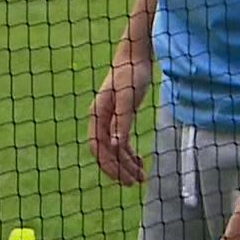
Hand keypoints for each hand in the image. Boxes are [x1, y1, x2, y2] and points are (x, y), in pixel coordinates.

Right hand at [87, 46, 152, 184]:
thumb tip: (115, 147)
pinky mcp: (119, 117)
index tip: (122, 179)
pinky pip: (120, 142)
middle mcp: (100, 119)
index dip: (107, 165)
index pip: (97, 147)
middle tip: (135, 183)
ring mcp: (109, 119)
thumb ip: (121, 122)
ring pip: (113, 149)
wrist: (136, 56)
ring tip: (142, 178)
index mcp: (97, 114)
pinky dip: (129, 154)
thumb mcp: (128, 99)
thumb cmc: (131, 74)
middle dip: (118, 169)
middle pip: (105, 151)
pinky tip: (139, 162)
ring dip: (126, 165)